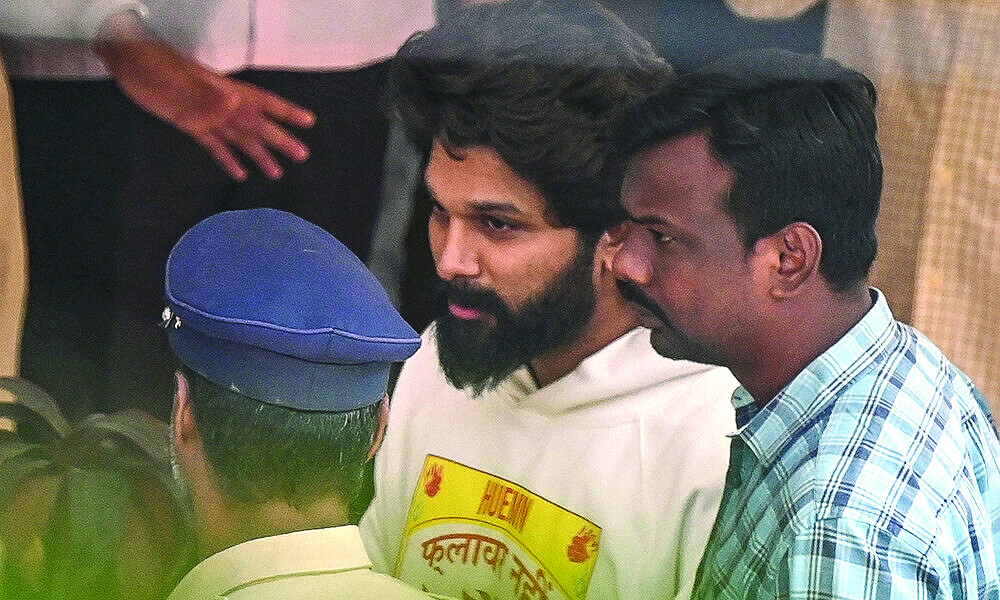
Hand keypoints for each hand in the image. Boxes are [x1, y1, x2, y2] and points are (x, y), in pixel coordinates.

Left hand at [94, 10, 314, 179]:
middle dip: (279, 140)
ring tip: (276, 173)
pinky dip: (227, 159)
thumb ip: (205, 92)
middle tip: (302, 156)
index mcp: (222, 90)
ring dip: (258, 154)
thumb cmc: (152, 65)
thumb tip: (234, 103)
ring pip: (238, 138)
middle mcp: (219, 104)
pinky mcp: (188, 124)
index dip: (284, 112)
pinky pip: (213, 145)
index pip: (259, 102)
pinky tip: (239, 173)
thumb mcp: (178, 77)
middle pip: (255, 125)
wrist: (126, 62)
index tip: (307, 122)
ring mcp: (205, 115)